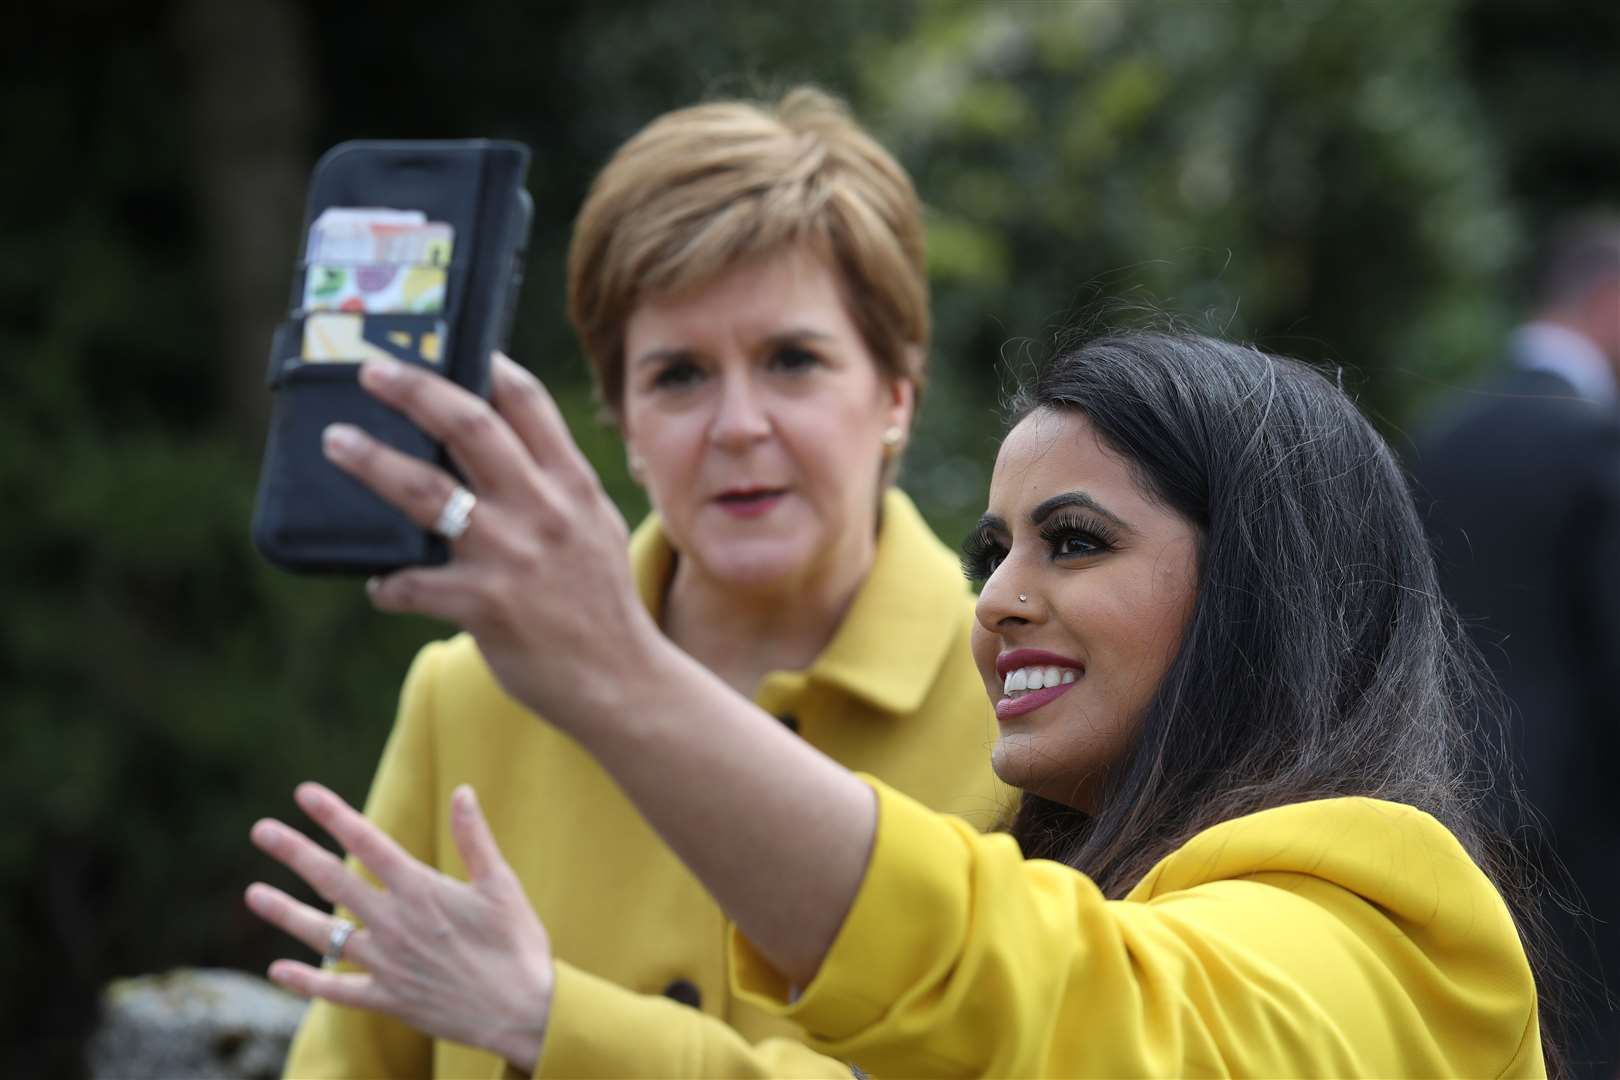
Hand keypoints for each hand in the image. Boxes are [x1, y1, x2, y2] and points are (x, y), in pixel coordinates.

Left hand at [246, 781, 553, 1072]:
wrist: (523, 1012)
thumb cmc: (518, 945)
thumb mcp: (503, 886)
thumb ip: (476, 839)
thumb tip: (463, 791)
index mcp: (422, 890)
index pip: (368, 843)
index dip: (334, 816)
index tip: (305, 793)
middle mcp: (395, 923)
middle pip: (334, 881)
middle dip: (294, 853)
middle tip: (261, 830)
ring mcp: (386, 964)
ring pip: (323, 935)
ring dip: (285, 913)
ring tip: (253, 894)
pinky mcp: (387, 999)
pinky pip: (336, 990)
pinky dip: (306, 981)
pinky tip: (278, 971)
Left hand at [319, 353, 668, 729]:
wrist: (621, 681)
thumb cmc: (601, 604)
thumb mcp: (593, 527)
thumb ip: (555, 486)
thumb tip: (501, 448)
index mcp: (571, 484)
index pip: (525, 403)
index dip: (485, 367)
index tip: (452, 347)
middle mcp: (542, 509)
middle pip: (467, 425)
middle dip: (413, 390)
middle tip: (372, 370)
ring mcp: (512, 555)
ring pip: (426, 491)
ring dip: (373, 461)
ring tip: (337, 443)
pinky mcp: (484, 605)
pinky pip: (413, 583)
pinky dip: (388, 583)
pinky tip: (380, 585)